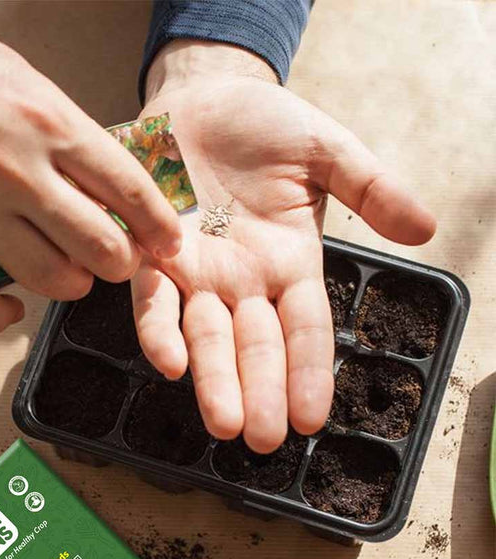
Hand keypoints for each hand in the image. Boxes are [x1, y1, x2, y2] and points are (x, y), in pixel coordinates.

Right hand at [0, 1, 179, 332]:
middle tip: (115, 259)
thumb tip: (95, 173)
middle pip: (102, 247)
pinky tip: (7, 309)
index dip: (159, 226)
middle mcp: (19, 171)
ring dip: (69, 286)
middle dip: (120, 263)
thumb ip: (59, 131)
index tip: (168, 244)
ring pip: (51, 280)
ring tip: (66, 275)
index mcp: (48, 123)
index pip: (129, 188)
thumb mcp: (15, 76)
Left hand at [134, 41, 434, 452]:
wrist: (204, 97)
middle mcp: (244, 280)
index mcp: (290, 264)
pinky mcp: (154, 253)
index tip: (311, 420)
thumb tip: (425, 228)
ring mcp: (198, 272)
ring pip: (206, 336)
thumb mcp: (328, 152)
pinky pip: (154, 298)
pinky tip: (168, 361)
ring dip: (213, 379)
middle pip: (255, 346)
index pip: (305, 330)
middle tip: (261, 441)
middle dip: (258, 392)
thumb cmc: (267, 126)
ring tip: (224, 422)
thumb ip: (371, 188)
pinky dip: (159, 328)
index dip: (308, 373)